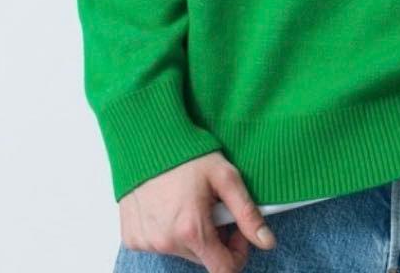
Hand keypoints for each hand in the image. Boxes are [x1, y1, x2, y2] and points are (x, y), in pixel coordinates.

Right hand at [119, 150, 275, 272]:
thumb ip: (247, 213)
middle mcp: (166, 243)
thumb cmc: (187, 154)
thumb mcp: (226, 177)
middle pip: (202, 258)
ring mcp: (146, 242)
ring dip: (190, 234)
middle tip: (212, 206)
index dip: (237, 254)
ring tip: (189, 201)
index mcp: (191, 230)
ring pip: (181, 251)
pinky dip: (168, 231)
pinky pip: (158, 244)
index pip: (223, 270)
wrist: (146, 139)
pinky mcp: (132, 238)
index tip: (237, 231)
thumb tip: (267, 242)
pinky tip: (168, 205)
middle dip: (213, 237)